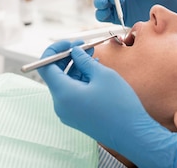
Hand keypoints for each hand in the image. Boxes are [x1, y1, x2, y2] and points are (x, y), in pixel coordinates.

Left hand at [37, 43, 176, 167]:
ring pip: (65, 83)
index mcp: (63, 93)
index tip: (69, 42)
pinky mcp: (76, 115)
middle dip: (67, 58)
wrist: (131, 133)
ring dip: (76, 67)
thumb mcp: (102, 75)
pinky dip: (80, 79)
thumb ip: (84, 60)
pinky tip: (94, 70)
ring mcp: (68, 112)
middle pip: (55, 74)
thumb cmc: (118, 104)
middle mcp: (60, 104)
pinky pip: (72, 93)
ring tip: (93, 55)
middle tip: (83, 45)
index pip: (45, 67)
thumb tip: (74, 52)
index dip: (54, 51)